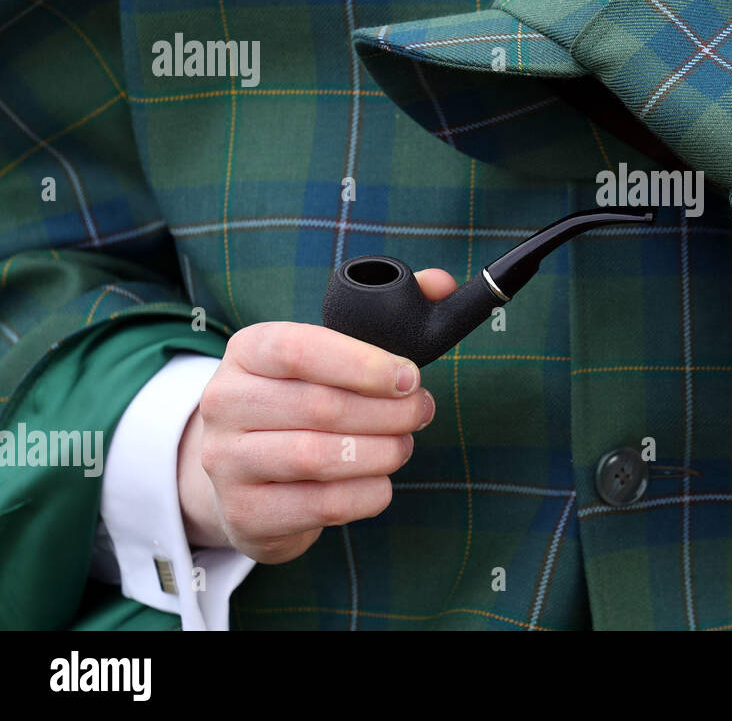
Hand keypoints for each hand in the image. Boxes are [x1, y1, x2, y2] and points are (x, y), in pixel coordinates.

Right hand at [177, 268, 456, 563]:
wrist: (245, 474)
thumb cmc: (302, 399)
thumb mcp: (330, 353)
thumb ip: (387, 315)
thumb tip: (441, 283)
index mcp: (247, 351)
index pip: (298, 349)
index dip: (363, 364)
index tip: (409, 377)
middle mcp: (224, 403)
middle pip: (319, 407)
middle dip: (388, 412)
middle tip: (422, 411)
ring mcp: (227, 462)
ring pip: (318, 458)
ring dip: (381, 452)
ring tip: (403, 445)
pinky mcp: (246, 513)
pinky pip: (322, 505)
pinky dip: (366, 494)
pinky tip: (380, 481)